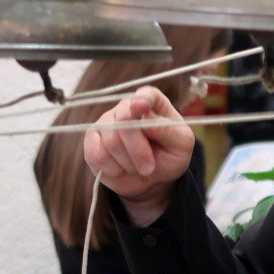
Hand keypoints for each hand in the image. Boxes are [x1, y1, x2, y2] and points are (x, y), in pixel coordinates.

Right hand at [84, 86, 194, 225]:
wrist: (153, 179)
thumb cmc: (170, 156)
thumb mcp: (181, 145)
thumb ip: (167, 129)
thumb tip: (146, 115)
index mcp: (154, 103)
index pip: (147, 94)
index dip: (143, 99)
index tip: (142, 106)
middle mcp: (127, 107)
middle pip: (124, 120)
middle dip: (138, 150)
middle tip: (149, 167)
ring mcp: (106, 122)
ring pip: (111, 140)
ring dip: (128, 163)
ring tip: (139, 168)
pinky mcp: (92, 141)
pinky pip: (97, 154)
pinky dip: (112, 168)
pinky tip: (121, 170)